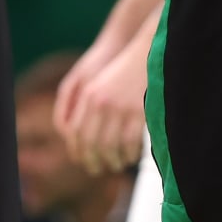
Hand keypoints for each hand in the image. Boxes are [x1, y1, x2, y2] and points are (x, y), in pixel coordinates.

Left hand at [58, 32, 149, 173]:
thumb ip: (91, 107)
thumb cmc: (125, 70)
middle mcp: (100, 102)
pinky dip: (130, 154)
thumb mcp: (102, 84)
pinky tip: (132, 156)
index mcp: (89, 94)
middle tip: (98, 170)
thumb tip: (86, 138)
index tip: (82, 160)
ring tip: (116, 165)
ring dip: (113, 160)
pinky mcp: (137, 111)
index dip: (77, 150)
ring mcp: (119, 107)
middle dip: (92, 160)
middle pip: (90, 142)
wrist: (147, 51)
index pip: (74, 131)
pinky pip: (130, 142)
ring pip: (110, 146)